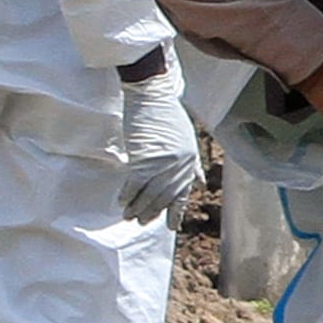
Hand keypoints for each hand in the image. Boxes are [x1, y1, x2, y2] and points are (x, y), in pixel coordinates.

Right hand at [114, 71, 194, 226]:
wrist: (151, 95)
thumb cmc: (166, 113)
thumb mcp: (187, 139)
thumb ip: (192, 164)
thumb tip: (201, 184)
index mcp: (190, 161)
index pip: (183, 194)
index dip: (176, 212)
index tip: (171, 227)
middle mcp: (179, 166)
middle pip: (164, 197)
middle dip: (152, 212)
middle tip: (141, 222)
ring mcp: (163, 163)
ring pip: (150, 194)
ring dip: (138, 207)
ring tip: (129, 216)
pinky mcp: (145, 158)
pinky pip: (135, 184)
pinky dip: (128, 195)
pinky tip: (122, 202)